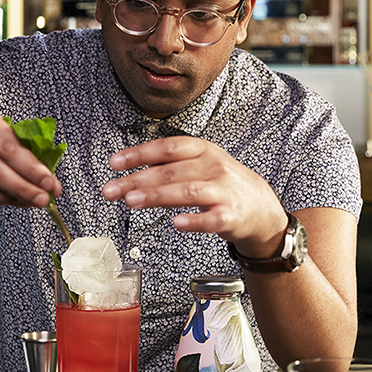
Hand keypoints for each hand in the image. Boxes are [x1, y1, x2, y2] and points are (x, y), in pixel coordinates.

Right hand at [0, 107, 61, 207]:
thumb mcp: (0, 133)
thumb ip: (24, 152)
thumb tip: (51, 182)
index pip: (8, 147)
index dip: (30, 168)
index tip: (49, 182)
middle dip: (23, 187)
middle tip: (43, 199)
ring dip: (9, 198)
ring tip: (29, 202)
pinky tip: (11, 200)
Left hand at [101, 136, 286, 257]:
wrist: (260, 206)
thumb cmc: (222, 184)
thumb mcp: (199, 164)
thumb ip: (168, 166)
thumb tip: (129, 170)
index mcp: (202, 150)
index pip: (166, 148)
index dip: (139, 154)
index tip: (115, 163)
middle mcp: (212, 166)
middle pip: (170, 172)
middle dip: (137, 180)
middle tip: (112, 189)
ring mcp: (223, 191)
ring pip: (186, 192)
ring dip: (157, 196)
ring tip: (132, 201)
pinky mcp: (230, 216)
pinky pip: (210, 219)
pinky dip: (193, 221)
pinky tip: (176, 223)